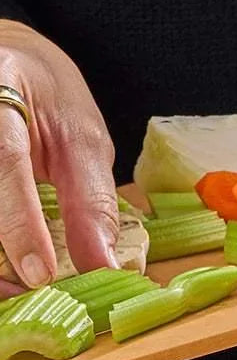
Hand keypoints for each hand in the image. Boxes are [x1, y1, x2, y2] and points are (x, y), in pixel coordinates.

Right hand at [0, 21, 119, 294]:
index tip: (38, 274)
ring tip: (19, 292)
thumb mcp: (83, 136)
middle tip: (32, 296)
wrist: (4, 64)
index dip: (18, 223)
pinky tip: (5, 277)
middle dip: (0, 258)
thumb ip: (90, 198)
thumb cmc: (47, 97)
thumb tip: (104, 265)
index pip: (3, 161)